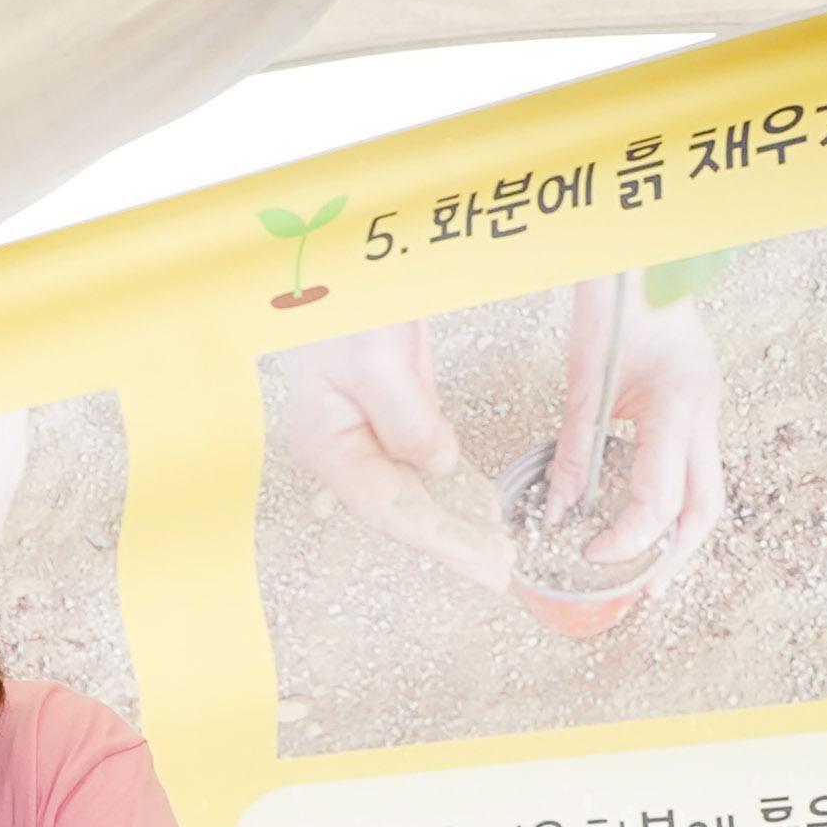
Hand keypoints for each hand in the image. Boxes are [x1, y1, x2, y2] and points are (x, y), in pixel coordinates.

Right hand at [278, 322, 511, 591]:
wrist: (329, 257)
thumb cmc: (336, 299)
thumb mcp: (377, 360)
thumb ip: (410, 421)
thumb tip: (438, 465)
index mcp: (328, 442)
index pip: (391, 510)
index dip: (442, 543)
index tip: (485, 566)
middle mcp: (342, 444)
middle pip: (400, 510)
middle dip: (451, 542)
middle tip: (497, 569)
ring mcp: (362, 428)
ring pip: (410, 491)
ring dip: (453, 519)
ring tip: (491, 548)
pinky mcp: (384, 408)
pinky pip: (417, 461)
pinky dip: (449, 485)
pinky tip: (473, 502)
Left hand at [573, 295, 727, 581]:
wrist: (642, 260)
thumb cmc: (615, 307)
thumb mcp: (586, 384)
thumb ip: (574, 451)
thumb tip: (558, 512)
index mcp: (679, 409)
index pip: (659, 502)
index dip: (626, 539)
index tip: (591, 554)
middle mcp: (705, 413)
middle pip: (705, 508)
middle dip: (676, 555)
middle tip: (648, 589)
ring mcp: (709, 408)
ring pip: (708, 489)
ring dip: (680, 531)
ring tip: (649, 563)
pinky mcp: (699, 404)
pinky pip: (695, 464)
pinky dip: (675, 498)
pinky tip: (649, 515)